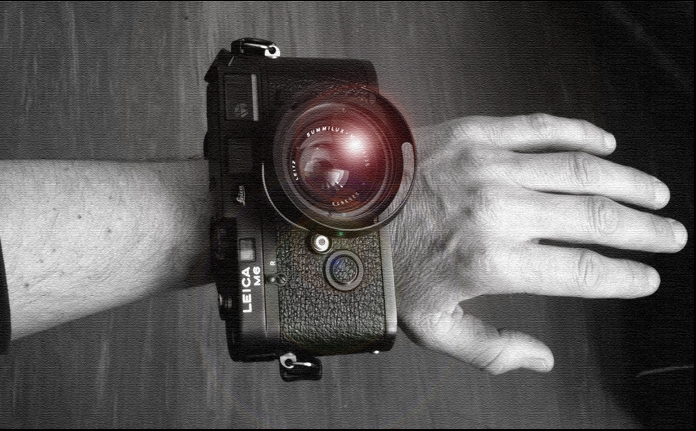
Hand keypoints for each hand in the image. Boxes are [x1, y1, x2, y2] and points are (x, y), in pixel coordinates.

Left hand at [391, 114, 687, 373]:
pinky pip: (542, 127)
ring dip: (628, 181)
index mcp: (492, 261)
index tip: (645, 277)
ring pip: (581, 170)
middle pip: (597, 218)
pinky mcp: (476, 134)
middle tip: (671, 234)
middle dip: (644, 229)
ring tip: (654, 193)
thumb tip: (540, 359)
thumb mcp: (430, 325)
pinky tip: (603, 141)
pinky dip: (580, 132)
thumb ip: (491, 348)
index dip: (624, 277)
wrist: (339, 205)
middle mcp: (500, 211)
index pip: (582, 271)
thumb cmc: (385, 263)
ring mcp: (490, 166)